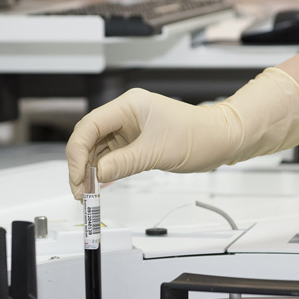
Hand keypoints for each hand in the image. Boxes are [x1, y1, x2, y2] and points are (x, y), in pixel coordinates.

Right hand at [66, 67, 298, 198]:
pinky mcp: (135, 143)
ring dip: (90, 171)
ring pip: (98, 149)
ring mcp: (129, 129)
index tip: (77, 175)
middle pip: (89, 138)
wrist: (221, 140)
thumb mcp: (158, 152)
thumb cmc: (198, 135)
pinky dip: (103, 172)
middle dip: (80, 164)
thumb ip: (123, 163)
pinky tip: (99, 186)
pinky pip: (111, 157)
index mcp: (129, 105)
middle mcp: (125, 115)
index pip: (90, 125)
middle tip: (80, 191)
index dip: (77, 151)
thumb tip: (97, 174)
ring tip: (88, 193)